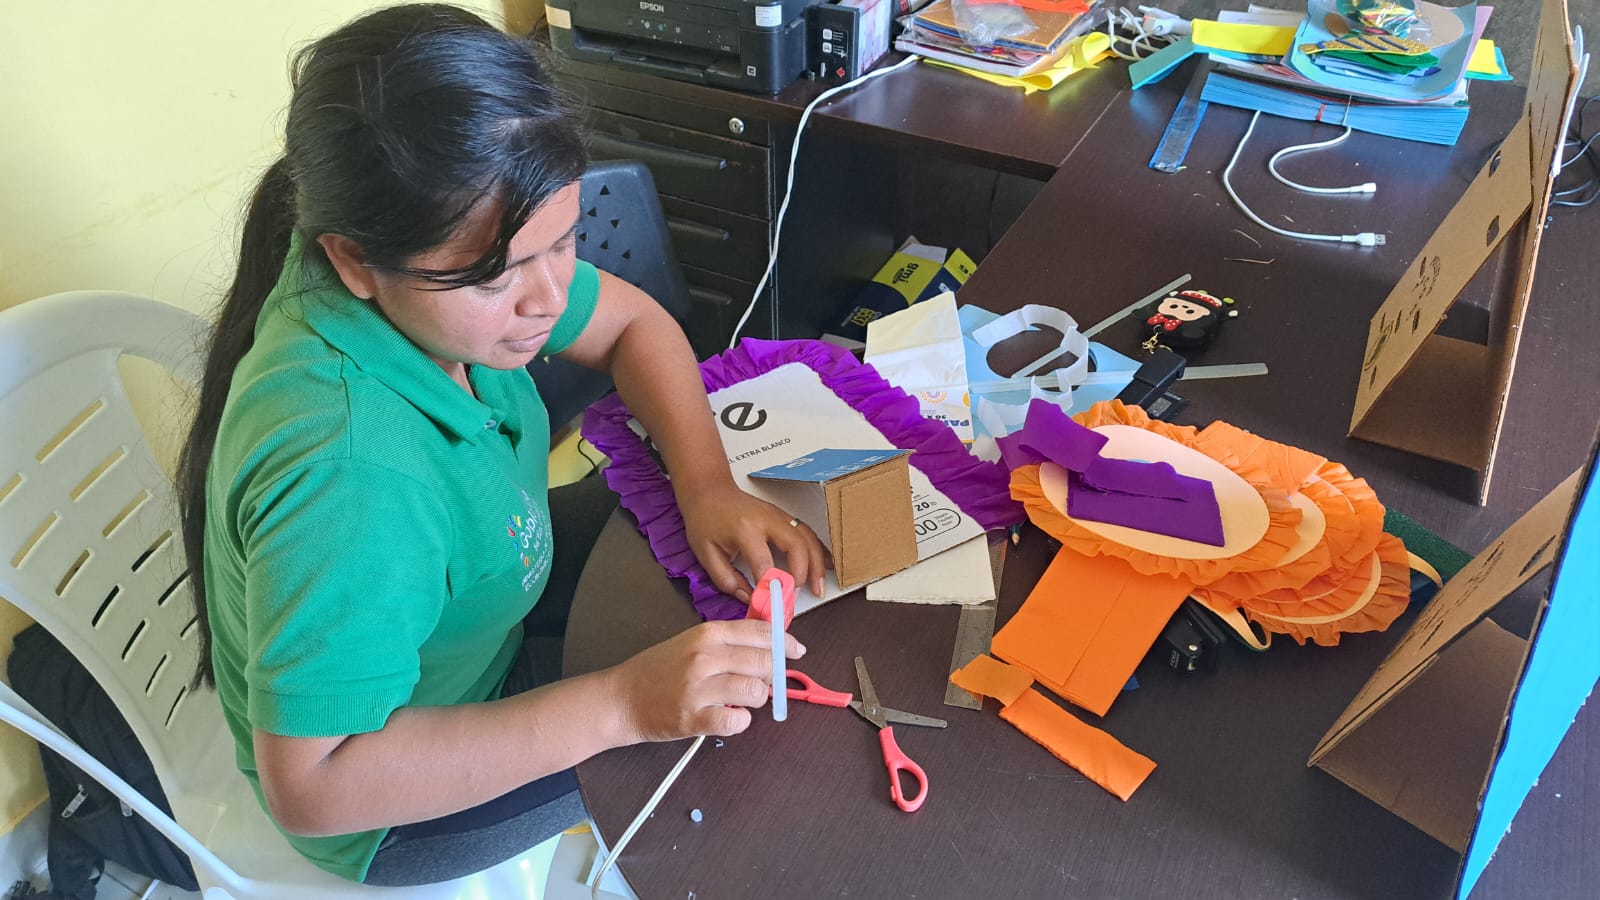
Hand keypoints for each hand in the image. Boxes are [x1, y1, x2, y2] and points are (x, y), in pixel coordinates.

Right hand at [610, 620, 806, 740]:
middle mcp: (704, 657)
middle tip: (766, 681)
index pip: (759, 632)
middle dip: (774, 674)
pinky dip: (741, 721)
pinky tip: (730, 716)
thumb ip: (726, 642)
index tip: (796, 649)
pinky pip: (737, 721)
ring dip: (756, 698)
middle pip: (764, 661)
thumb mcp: (690, 642)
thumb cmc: (657, 670)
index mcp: (706, 634)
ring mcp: (698, 688)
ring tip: (742, 700)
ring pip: (755, 691)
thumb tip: (769, 647)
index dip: (785, 641)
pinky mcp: (693, 718)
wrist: (620, 698)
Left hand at [678, 483, 828, 599]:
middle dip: (803, 573)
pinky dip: (819, 550)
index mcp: (745, 529)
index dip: (770, 584)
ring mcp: (779, 516)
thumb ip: (726, 579)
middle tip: (799, 594)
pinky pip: (807, 533)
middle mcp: (767, 520)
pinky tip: (825, 566)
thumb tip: (749, 598)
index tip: (772, 602)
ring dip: (817, 563)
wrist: (709, 491)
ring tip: (818, 586)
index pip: (764, 561)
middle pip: (796, 546)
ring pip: (808, 538)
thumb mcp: (706, 553)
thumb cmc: (705, 519)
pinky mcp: (784, 516)